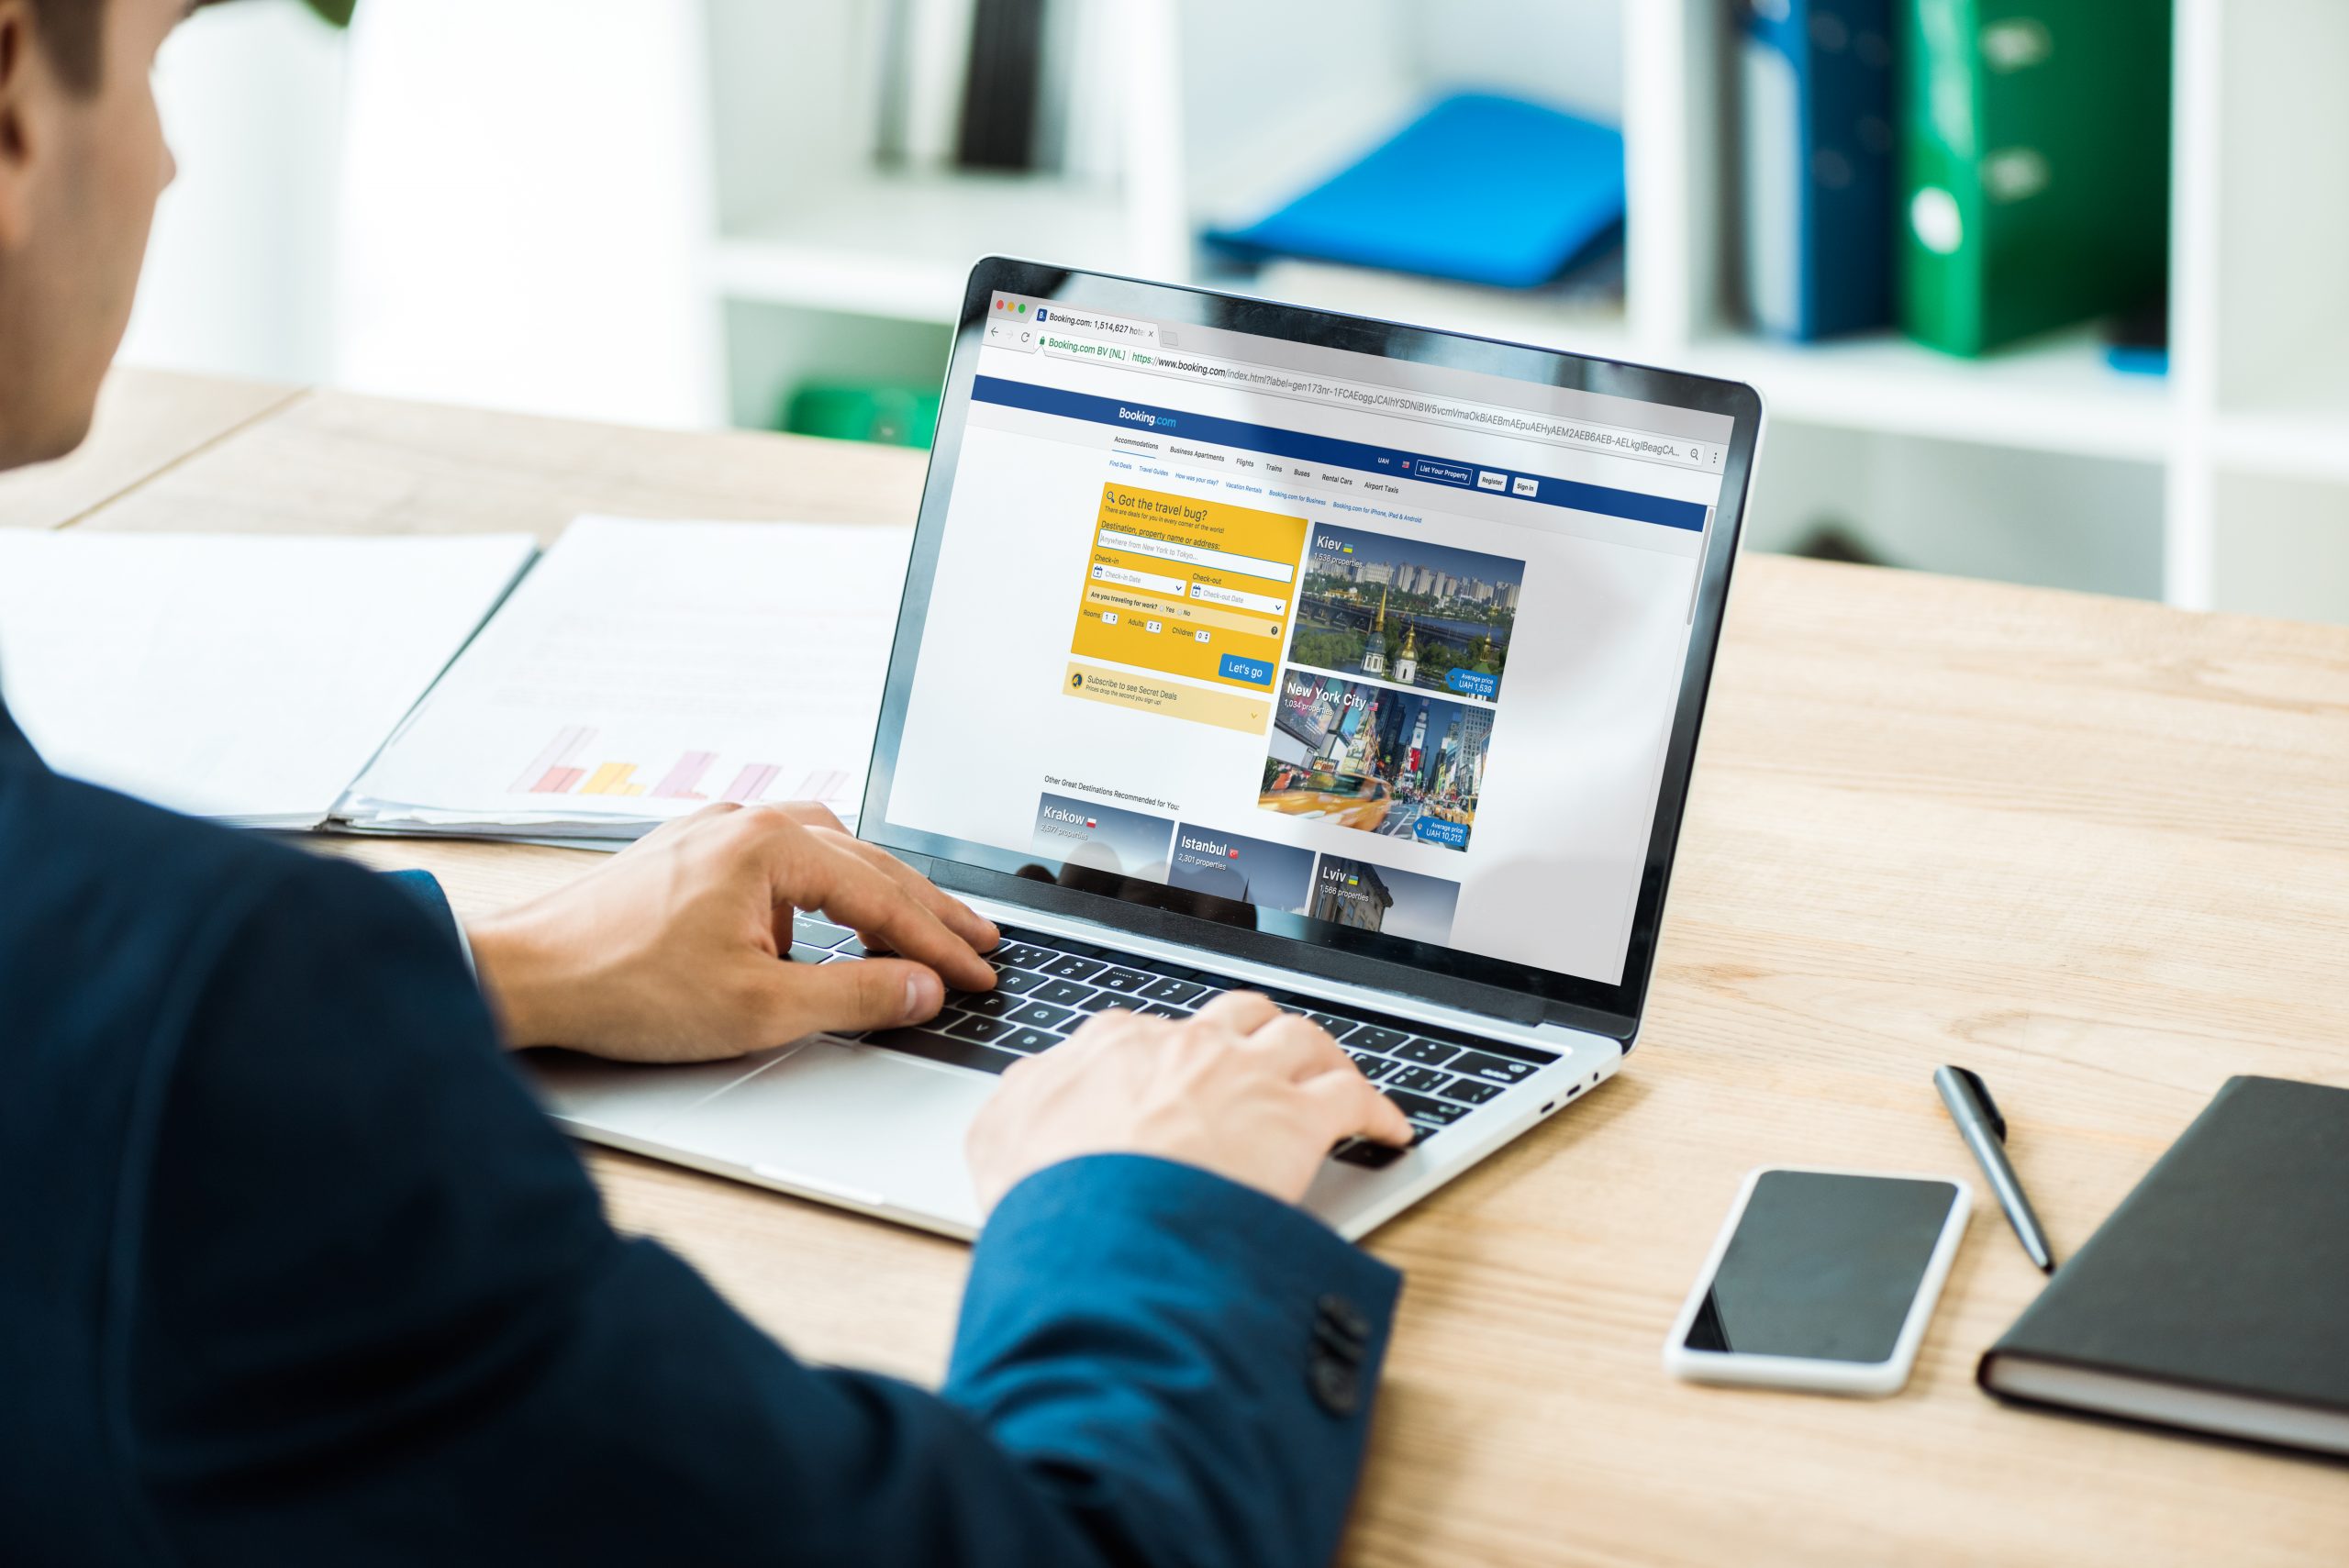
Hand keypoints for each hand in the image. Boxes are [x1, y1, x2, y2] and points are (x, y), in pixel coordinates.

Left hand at [465, 803, 997, 1060]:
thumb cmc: (622, 985)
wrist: (524, 974)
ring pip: (829, 853)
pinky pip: (785, 858)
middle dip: (927, 911)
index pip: (885, 896)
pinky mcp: (693, 853)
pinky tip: (830, 918)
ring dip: (879, 892)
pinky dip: (827, 888)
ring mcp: (717, 833)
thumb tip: (921, 989)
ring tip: (919, 929)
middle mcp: (748, 823)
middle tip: (978, 943)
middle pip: (867, 864)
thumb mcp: (757, 1008)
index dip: (941, 943)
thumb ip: (853, 995)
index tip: (981, 972)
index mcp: (771, 847)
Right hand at [964, 991, 1413, 1211]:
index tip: (1180, 1075)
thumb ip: (1016, 1104)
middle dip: (1255, 1031)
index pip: (1150, 1032)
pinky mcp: (1298, 1117)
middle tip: (1265, 1056)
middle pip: (1238, 1016)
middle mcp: (1187, 1045)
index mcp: (1116, 1045)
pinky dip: (1376, 1109)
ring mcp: (1246, 1074)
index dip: (1170, 1054)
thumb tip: (1024, 1094)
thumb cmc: (1052, 1193)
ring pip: (1301, 1038)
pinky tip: (1388, 1128)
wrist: (1103, 1225)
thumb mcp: (998, 1138)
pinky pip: (1353, 1098)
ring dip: (1320, 1056)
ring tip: (1330, 1077)